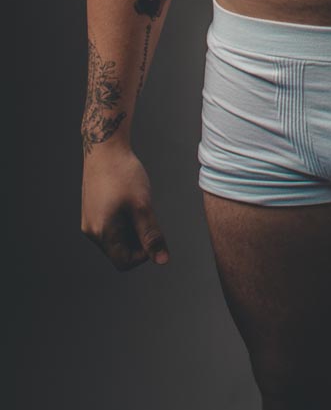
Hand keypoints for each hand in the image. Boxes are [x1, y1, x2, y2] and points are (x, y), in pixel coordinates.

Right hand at [81, 143, 169, 270]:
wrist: (105, 147)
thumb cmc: (123, 174)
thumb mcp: (142, 206)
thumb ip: (151, 235)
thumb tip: (162, 260)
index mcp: (102, 233)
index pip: (124, 262)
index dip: (144, 254)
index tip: (154, 232)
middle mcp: (92, 231)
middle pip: (119, 251)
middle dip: (138, 239)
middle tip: (148, 214)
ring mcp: (90, 220)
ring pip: (116, 238)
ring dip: (132, 228)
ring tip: (138, 204)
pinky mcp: (92, 210)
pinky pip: (110, 225)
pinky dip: (124, 219)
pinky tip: (130, 200)